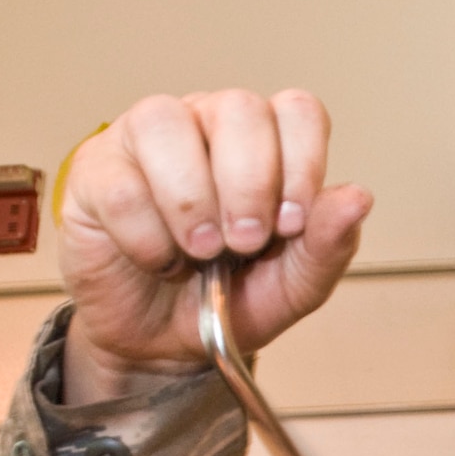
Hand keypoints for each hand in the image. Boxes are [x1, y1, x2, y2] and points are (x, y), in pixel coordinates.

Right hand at [59, 89, 371, 403]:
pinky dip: (147, 237)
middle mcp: (206, 127)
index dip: (301, 163)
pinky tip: (158, 260)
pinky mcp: (97, 173)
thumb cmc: (227, 301)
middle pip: (238, 109)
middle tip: (245, 243)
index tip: (292, 224)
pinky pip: (121, 184)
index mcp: (264, 146)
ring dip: (192, 201)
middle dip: (249, 185)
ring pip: (166, 124)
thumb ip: (326, 246)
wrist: (164, 346)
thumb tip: (358, 199)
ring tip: (199, 251)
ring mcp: (147, 142)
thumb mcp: (292, 288)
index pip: (297, 111)